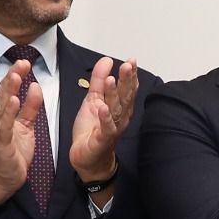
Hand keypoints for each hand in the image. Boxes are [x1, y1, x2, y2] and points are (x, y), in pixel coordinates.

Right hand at [0, 62, 40, 201]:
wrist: (3, 178)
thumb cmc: (12, 152)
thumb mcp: (26, 126)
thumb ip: (31, 107)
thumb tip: (35, 86)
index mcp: (3, 113)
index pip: (8, 89)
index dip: (16, 74)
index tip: (25, 60)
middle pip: (3, 93)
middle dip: (12, 76)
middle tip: (21, 61)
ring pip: (1, 107)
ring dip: (8, 90)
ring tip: (16, 76)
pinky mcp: (1, 144)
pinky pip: (4, 126)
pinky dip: (8, 114)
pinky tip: (13, 102)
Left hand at [68, 57, 137, 184]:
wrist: (87, 158)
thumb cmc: (92, 130)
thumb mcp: (92, 99)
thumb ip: (98, 80)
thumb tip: (106, 60)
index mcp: (119, 106)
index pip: (127, 88)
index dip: (130, 75)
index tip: (131, 61)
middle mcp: (120, 116)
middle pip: (125, 96)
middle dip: (127, 80)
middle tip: (128, 65)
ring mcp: (113, 128)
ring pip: (116, 109)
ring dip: (114, 94)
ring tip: (112, 79)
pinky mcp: (103, 139)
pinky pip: (106, 127)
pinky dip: (105, 118)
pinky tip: (103, 108)